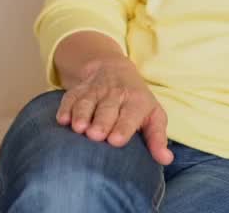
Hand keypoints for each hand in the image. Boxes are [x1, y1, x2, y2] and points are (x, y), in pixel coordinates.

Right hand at [57, 56, 173, 164]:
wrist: (115, 69)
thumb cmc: (137, 102)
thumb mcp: (153, 115)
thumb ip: (157, 138)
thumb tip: (166, 159)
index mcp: (136, 101)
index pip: (130, 115)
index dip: (123, 127)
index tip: (115, 140)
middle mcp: (115, 94)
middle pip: (107, 108)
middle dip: (101, 121)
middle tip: (95, 135)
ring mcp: (95, 91)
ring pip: (87, 102)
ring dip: (82, 114)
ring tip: (78, 128)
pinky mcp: (79, 90)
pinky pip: (70, 97)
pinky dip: (65, 108)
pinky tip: (62, 120)